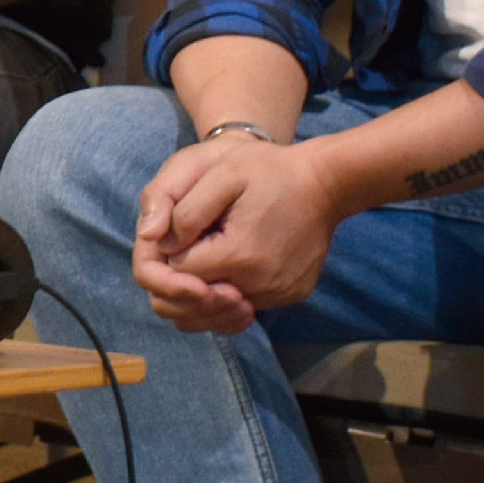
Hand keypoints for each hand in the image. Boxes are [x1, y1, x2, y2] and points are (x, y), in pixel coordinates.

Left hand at [130, 132, 339, 333]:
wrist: (326, 183)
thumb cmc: (269, 171)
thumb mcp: (222, 174)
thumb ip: (185, 210)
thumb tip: (158, 242)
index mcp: (238, 254)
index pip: (176, 275)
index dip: (165, 258)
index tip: (175, 235)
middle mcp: (261, 284)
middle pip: (194, 303)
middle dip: (177, 282)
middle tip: (183, 249)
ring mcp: (279, 294)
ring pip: (218, 312)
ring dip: (202, 292)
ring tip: (204, 259)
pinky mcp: (291, 295)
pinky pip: (245, 307)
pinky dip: (229, 294)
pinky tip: (229, 267)